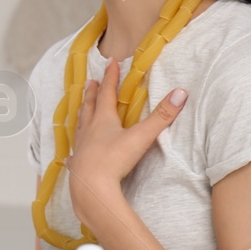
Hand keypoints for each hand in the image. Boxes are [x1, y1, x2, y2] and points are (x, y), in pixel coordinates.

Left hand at [64, 59, 186, 235]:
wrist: (91, 187)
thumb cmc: (114, 159)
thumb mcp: (141, 136)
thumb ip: (161, 117)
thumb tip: (181, 93)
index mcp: (103, 119)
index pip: (107, 92)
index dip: (111, 76)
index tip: (111, 61)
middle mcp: (89, 129)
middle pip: (90, 106)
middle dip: (93, 92)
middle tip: (90, 81)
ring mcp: (81, 147)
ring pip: (80, 126)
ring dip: (82, 115)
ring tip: (81, 108)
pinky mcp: (77, 164)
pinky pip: (74, 153)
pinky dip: (74, 150)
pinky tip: (70, 155)